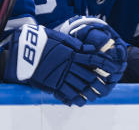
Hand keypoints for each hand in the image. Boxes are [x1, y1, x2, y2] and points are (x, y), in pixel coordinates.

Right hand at [3, 23, 125, 104]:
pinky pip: (68, 94)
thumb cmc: (41, 42)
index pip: (94, 58)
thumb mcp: (60, 38)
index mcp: (72, 52)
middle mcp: (69, 65)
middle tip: (107, 88)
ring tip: (96, 96)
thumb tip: (89, 48)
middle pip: (90, 76)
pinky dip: (76, 98)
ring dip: (90, 92)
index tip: (115, 68)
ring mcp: (61, 76)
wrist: (23, 53)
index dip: (106, 63)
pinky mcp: (53, 85)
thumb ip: (75, 44)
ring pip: (81, 87)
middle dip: (100, 83)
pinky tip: (81, 101)